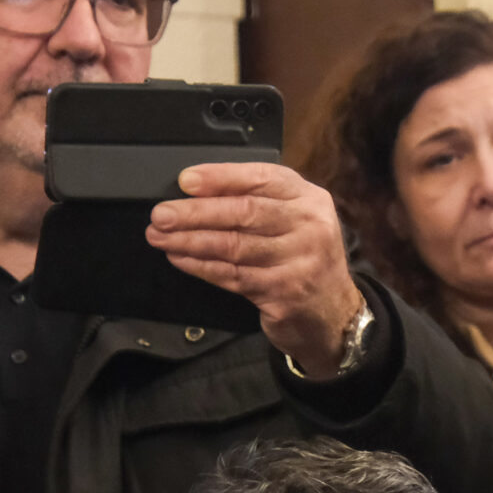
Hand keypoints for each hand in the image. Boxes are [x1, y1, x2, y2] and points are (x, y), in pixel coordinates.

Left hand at [148, 163, 366, 377]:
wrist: (333, 315)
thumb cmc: (303, 261)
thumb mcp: (293, 222)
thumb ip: (259, 204)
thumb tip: (198, 193)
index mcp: (309, 200)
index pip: (262, 179)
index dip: (221, 178)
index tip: (185, 181)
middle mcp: (310, 226)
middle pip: (245, 212)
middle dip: (196, 212)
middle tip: (161, 214)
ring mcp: (300, 261)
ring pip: (234, 246)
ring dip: (190, 241)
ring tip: (160, 237)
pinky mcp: (284, 293)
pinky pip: (233, 275)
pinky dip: (202, 267)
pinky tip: (180, 259)